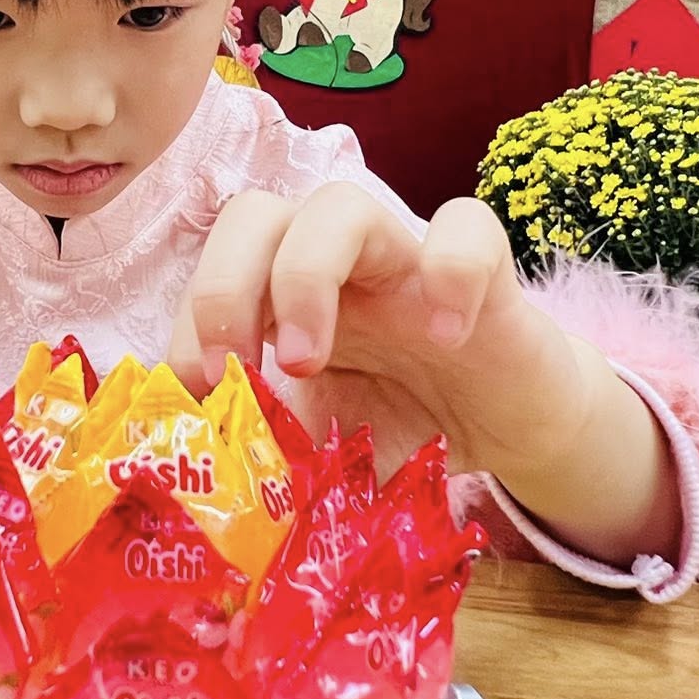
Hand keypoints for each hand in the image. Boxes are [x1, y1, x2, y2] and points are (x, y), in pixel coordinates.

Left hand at [168, 187, 678, 565]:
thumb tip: (197, 494)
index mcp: (281, 297)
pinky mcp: (487, 273)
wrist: (508, 429)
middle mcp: (335, 266)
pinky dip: (452, 270)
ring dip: (304, 274)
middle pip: (256, 215)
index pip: (213, 269)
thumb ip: (266, 459)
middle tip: (230, 371)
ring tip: (306, 360)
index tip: (193, 392)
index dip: (190, 321)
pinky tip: (444, 338)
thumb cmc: (402, 426)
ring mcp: (406, 259)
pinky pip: (469, 228)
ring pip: (342, 205)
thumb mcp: (321, 453)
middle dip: (224, 286)